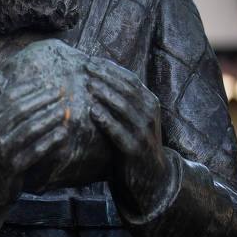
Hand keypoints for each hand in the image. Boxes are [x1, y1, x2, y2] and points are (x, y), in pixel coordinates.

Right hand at [0, 83, 68, 206]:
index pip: (7, 98)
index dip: (28, 88)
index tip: (45, 82)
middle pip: (20, 110)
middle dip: (43, 99)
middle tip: (60, 92)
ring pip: (30, 129)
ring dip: (51, 117)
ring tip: (65, 109)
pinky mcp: (11, 169)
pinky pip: (36, 150)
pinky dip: (51, 140)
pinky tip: (63, 133)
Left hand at [86, 59, 169, 213]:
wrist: (151, 176)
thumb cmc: (134, 142)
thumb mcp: (132, 118)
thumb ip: (121, 99)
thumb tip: (96, 76)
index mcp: (149, 102)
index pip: (129, 78)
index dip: (109, 68)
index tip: (90, 60)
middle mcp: (149, 113)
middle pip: (125, 88)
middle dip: (104, 76)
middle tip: (85, 67)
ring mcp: (143, 131)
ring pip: (123, 106)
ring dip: (104, 94)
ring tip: (87, 84)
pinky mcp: (134, 149)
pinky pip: (118, 131)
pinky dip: (105, 120)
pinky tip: (92, 112)